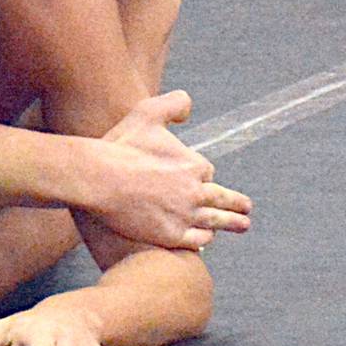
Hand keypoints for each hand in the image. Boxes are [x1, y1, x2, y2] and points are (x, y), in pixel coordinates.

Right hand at [95, 90, 250, 249]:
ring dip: (231, 223)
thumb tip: (189, 107)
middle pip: (223, 199)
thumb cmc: (121, 147)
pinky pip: (196, 240)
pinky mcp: (170, 236)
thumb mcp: (148, 113)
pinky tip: (207, 239)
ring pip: (215, 222)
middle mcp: (195, 193)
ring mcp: (184, 217)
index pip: (206, 172)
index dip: (200, 174)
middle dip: (237, 203)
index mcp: (193, 166)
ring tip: (242, 225)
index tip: (198, 177)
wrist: (99, 179)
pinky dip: (203, 239)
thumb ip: (173, 104)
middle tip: (246, 208)